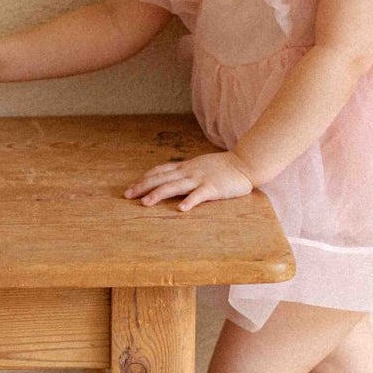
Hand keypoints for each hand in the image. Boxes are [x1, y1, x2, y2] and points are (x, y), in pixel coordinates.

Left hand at [124, 151, 254, 211]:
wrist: (245, 163)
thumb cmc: (223, 167)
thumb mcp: (200, 165)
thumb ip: (185, 172)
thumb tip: (169, 178)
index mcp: (186, 167)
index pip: (160, 171)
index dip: (144, 179)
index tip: (131, 187)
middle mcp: (189, 172)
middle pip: (161, 178)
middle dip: (143, 187)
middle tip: (127, 196)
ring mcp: (200, 179)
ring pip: (175, 186)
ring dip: (158, 194)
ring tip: (145, 203)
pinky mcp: (213, 188)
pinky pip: (199, 195)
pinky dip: (189, 201)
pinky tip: (180, 209)